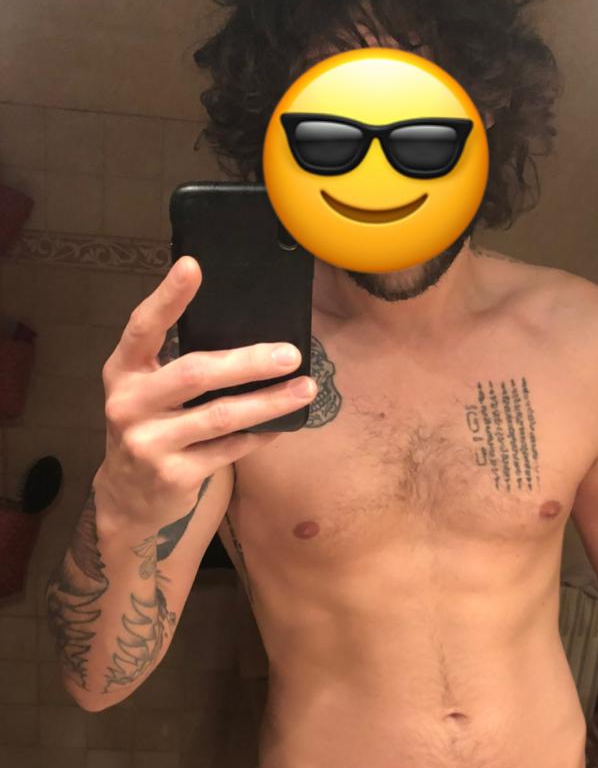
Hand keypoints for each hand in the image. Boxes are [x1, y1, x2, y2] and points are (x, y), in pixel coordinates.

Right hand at [96, 255, 316, 528]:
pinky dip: (259, 435)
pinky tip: (282, 425)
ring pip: (221, 416)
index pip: (143, 328)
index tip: (194, 266)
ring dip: (269, 402)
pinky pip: (229, 449)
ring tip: (305, 389)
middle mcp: (129, 405)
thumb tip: (248, 335)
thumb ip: (175, 367)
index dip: (168, 298)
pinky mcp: (174, 476)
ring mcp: (149, 443)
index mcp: (122, 372)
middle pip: (196, 373)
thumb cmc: (150, 430)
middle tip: (290, 354)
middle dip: (248, 362)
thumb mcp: (147, 394)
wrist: (128, 501)